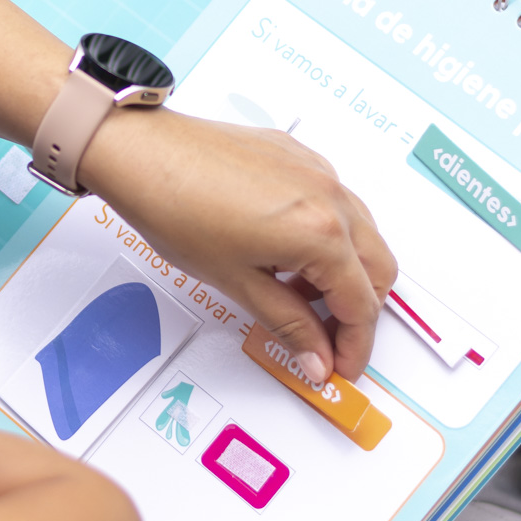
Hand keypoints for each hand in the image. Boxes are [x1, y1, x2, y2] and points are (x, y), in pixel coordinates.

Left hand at [81, 111, 396, 382]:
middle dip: (359, 309)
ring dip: (344, 271)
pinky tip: (285, 252)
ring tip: (298, 297)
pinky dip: (327, 234)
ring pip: (362, 232)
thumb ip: (288, 325)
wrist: (142, 154)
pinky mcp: (298, 155)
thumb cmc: (175, 208)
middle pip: (378, 268)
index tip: (341, 366)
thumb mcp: (237, 283)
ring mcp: (317, 170)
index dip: (354, 346)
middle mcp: (330, 195)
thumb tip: (315, 356)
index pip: (361, 304)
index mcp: (321, 231)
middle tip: (327, 339)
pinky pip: (336, 201)